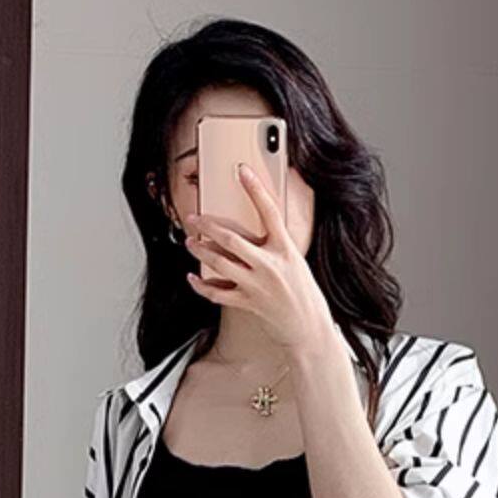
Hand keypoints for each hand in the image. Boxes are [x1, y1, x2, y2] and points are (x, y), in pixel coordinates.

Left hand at [183, 163, 336, 356]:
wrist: (308, 327)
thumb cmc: (302, 291)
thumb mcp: (295, 259)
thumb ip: (275, 242)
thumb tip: (259, 222)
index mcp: (284, 249)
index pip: (268, 211)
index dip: (255, 188)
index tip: (241, 170)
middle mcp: (269, 265)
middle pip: (231, 240)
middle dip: (207, 226)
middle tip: (193, 218)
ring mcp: (256, 286)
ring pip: (219, 264)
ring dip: (200, 251)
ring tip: (189, 242)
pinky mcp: (247, 303)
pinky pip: (217, 293)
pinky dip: (201, 286)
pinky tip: (192, 277)